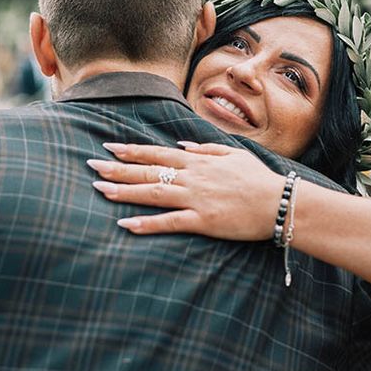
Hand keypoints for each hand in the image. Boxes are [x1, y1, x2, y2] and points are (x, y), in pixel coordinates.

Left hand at [87, 141, 285, 237]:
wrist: (280, 201)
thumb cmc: (259, 178)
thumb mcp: (234, 154)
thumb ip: (206, 149)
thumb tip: (182, 145)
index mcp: (199, 161)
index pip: (158, 154)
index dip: (132, 151)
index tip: (109, 147)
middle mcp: (193, 177)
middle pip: (148, 172)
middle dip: (117, 169)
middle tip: (91, 165)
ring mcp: (196, 199)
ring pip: (153, 194)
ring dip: (124, 192)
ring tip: (99, 190)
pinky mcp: (203, 220)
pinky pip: (170, 222)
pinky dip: (147, 223)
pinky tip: (127, 224)